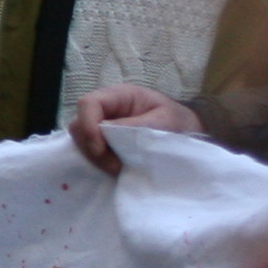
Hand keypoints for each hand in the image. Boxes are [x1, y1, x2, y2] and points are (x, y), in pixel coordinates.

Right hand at [68, 83, 198, 172]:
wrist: (189, 136)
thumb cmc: (178, 122)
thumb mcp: (164, 121)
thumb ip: (136, 126)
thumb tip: (106, 132)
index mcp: (119, 96)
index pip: (88, 103)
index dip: (88, 125)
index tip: (100, 149)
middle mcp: (105, 110)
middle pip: (79, 124)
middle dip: (92, 148)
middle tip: (115, 166)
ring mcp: (101, 128)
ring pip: (81, 142)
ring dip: (96, 159)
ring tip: (119, 170)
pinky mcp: (103, 145)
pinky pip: (89, 153)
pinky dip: (98, 163)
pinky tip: (116, 171)